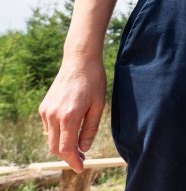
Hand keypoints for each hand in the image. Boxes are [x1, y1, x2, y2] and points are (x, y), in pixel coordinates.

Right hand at [39, 55, 106, 171]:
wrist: (79, 61)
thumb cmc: (94, 81)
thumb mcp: (98, 106)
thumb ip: (90, 129)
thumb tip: (84, 148)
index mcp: (70, 116)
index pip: (66, 148)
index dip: (73, 161)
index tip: (80, 167)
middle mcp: (54, 115)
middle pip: (56, 147)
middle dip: (68, 156)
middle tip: (81, 159)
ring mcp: (46, 111)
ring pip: (51, 139)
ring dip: (62, 146)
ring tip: (77, 146)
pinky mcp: (43, 107)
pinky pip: (48, 128)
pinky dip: (57, 134)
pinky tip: (69, 130)